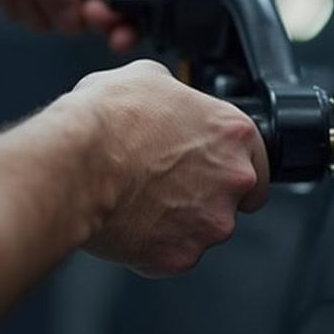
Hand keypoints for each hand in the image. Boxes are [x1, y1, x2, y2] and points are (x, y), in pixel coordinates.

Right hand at [67, 60, 268, 276]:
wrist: (75, 164)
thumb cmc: (106, 121)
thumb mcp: (145, 78)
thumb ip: (174, 95)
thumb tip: (166, 98)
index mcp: (233, 132)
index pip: (258, 158)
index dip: (228, 163)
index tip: (210, 167)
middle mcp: (233, 179)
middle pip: (234, 198)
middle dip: (205, 195)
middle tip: (165, 183)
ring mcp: (210, 222)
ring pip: (203, 228)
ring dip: (179, 220)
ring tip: (138, 200)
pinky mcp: (180, 256)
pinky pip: (172, 254)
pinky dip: (152, 244)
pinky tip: (127, 221)